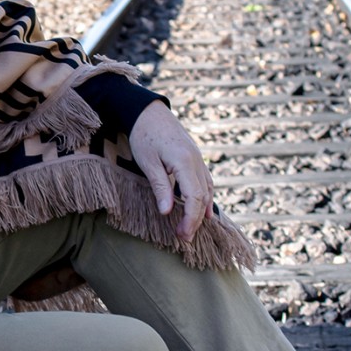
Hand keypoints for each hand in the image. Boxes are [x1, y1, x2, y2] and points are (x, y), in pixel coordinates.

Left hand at [129, 100, 213, 242]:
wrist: (148, 111)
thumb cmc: (143, 135)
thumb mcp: (147, 162)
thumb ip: (160, 187)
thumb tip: (167, 212)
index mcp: (185, 161)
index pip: (194, 197)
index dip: (190, 219)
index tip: (182, 235)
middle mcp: (196, 160)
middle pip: (203, 196)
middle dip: (195, 219)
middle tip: (185, 238)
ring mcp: (198, 158)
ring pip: (207, 189)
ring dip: (202, 211)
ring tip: (193, 229)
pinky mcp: (195, 157)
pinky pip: (205, 181)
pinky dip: (205, 197)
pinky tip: (203, 210)